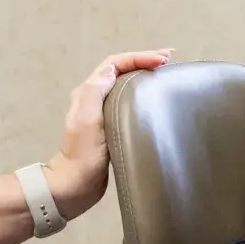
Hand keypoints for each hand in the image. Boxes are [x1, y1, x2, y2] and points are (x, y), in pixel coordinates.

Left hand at [43, 50, 172, 219]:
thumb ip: (95, 91)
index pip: (115, 63)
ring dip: (144, 75)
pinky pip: (129, 102)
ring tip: (166, 74)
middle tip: (169, 61)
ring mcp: (103, 113)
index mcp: (88, 92)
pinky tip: (156, 100)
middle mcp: (94, 98)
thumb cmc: (83, 155)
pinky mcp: (111, 127)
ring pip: (126, 85)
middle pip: (121, 70)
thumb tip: (113, 70)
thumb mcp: (87, 120)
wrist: (75, 186)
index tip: (163, 59)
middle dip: (144, 61)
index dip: (139, 57)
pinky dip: (143, 94)